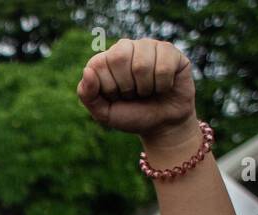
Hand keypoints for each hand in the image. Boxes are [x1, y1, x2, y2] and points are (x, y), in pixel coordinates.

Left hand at [77, 39, 196, 145]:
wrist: (162, 125)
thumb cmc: (131, 116)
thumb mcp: (104, 113)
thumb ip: (88, 95)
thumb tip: (87, 71)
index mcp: (106, 59)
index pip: (99, 64)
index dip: (109, 88)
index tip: (117, 97)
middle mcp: (126, 47)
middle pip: (120, 58)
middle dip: (127, 87)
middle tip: (133, 94)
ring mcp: (149, 46)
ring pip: (142, 64)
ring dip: (146, 88)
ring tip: (149, 91)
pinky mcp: (170, 52)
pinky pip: (164, 67)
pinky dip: (163, 85)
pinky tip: (164, 86)